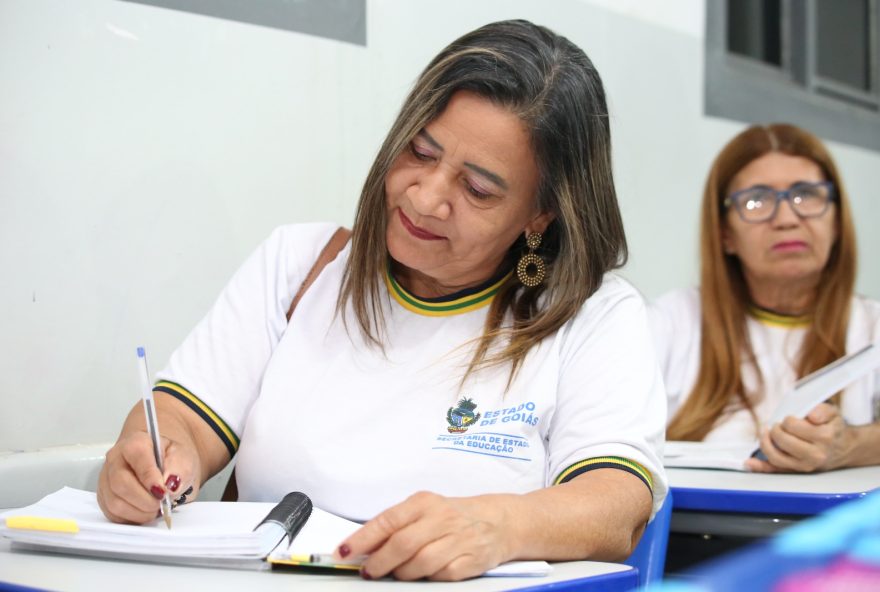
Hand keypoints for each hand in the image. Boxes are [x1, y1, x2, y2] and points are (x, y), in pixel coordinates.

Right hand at [97, 430, 198, 523]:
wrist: (164, 466)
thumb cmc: (171, 461)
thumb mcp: (184, 458)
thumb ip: (180, 468)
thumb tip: (171, 484)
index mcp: (135, 443)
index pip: (137, 456)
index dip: (149, 477)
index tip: (163, 492)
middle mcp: (115, 459)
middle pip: (120, 483)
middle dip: (145, 499)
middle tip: (162, 503)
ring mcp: (106, 479)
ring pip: (115, 502)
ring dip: (139, 512)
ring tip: (156, 508)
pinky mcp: (104, 498)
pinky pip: (113, 515)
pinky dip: (132, 518)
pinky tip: (145, 512)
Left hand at [335, 491, 510, 580]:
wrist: (500, 521)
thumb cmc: (454, 515)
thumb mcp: (425, 510)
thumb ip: (397, 525)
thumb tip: (362, 546)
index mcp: (425, 502)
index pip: (388, 520)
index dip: (363, 539)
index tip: (344, 551)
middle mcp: (442, 518)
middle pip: (402, 545)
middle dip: (379, 563)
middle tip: (368, 572)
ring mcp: (458, 540)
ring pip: (420, 564)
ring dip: (402, 574)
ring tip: (396, 573)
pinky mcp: (471, 561)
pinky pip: (442, 576)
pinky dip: (428, 579)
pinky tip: (424, 574)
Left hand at [745, 403, 853, 472]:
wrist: (844, 448)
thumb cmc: (832, 427)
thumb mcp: (832, 413)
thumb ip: (822, 410)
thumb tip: (811, 415)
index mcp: (824, 437)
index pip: (794, 426)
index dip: (787, 420)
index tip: (790, 418)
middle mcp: (816, 454)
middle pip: (783, 441)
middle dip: (776, 429)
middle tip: (777, 425)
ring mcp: (806, 465)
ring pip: (776, 456)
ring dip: (765, 442)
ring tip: (766, 432)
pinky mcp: (797, 471)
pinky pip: (776, 470)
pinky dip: (761, 467)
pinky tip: (749, 463)